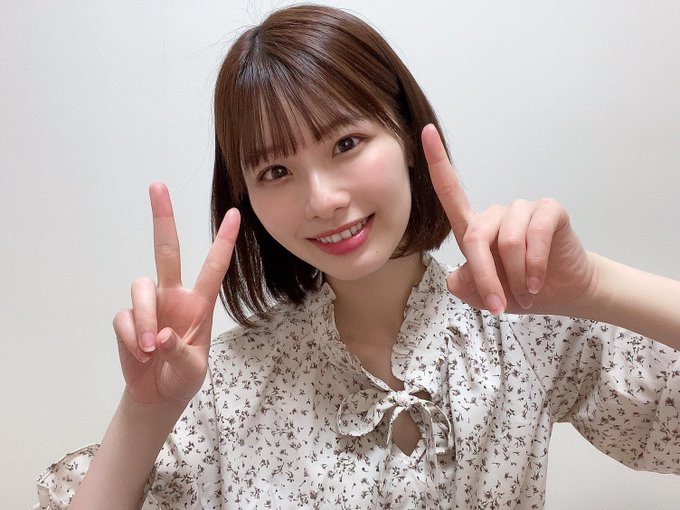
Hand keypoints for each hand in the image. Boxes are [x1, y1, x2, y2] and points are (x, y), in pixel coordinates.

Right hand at [113, 182, 239, 405]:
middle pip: (166, 250)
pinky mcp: (128, 319)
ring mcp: (150, 306)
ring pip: (141, 288)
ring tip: (151, 350)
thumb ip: (181, 353)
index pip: (214, 267)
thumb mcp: (193, 369)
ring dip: (146, 320)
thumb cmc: (183, 377)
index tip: (236, 213)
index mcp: (199, 304)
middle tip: (157, 186)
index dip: (224, 241)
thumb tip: (163, 335)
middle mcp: (174, 296)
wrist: (158, 395)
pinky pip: (125, 316)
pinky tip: (140, 354)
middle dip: (163, 218)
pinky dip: (131, 337)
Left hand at [422, 124, 593, 315]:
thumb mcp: (482, 296)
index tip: (426, 131)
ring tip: (526, 293)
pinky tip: (538, 282)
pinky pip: (535, 236)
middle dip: (485, 277)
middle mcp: (495, 214)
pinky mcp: (549, 211)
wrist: (561, 293)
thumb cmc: (518, 289)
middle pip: (475, 237)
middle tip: (499, 306)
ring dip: (516, 277)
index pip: (450, 192)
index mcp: (474, 228)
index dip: (437, 162)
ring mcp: (523, 209)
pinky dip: (534, 267)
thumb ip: (464, 285)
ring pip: (507, 241)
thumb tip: (457, 277)